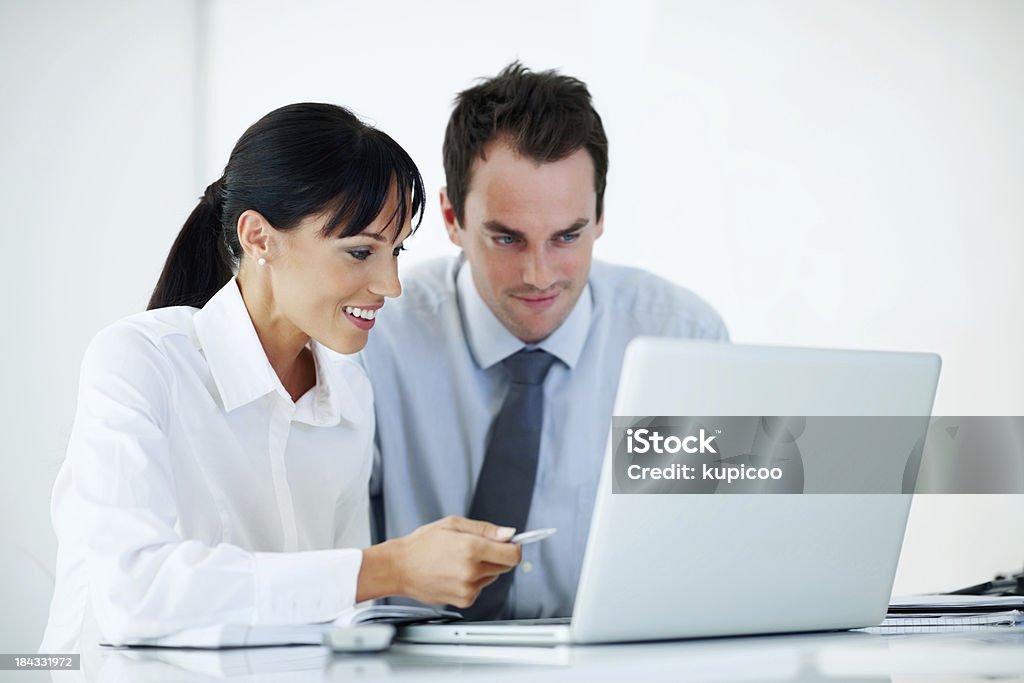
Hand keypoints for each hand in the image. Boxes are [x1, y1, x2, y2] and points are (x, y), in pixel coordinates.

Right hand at [358, 516, 520, 606]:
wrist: (399, 567)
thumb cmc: (422, 544)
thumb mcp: (453, 524)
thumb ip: (485, 529)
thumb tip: (508, 533)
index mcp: (472, 548)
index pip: (512, 554)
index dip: (514, 547)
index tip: (511, 543)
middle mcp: (472, 570)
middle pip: (505, 566)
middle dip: (497, 555)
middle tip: (477, 548)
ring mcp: (468, 588)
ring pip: (492, 577)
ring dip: (484, 568)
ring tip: (460, 560)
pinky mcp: (463, 600)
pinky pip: (480, 588)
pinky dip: (473, 581)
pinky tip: (455, 572)